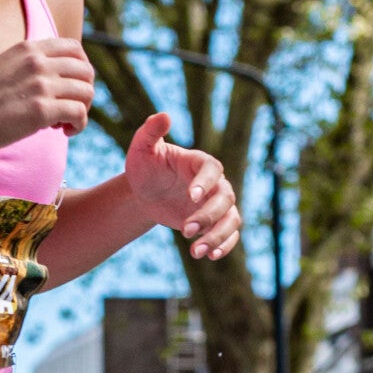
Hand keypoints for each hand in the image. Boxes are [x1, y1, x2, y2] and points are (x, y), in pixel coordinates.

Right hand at [0, 37, 93, 153]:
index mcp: (29, 49)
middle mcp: (38, 62)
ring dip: (82, 110)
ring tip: (64, 123)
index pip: (75, 49)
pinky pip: (79, 113)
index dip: (81, 70)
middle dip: (83, 92)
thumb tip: (50, 77)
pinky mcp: (41, 111)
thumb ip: (27, 65)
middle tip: (68, 109)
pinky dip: (79, 125)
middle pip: (86, 71)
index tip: (70, 88)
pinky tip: (64, 132)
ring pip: (87, 92)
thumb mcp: (3, 66)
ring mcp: (41, 85)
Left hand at [124, 112, 241, 259]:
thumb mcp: (142, 149)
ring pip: (231, 218)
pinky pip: (229, 234)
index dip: (205, 182)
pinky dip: (225, 245)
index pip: (211, 169)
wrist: (146, 191)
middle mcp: (214, 182)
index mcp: (199, 162)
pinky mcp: (215, 222)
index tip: (191, 196)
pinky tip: (210, 256)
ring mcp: (217, 203)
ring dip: (217, 236)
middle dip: (208, 215)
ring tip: (197, 252)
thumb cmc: (145, 167)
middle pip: (224, 198)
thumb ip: (151, 132)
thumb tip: (164, 115)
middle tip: (186, 229)